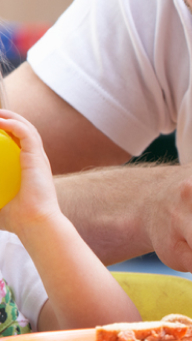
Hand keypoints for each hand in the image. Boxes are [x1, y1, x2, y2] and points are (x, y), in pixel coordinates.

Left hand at [0, 110, 60, 233]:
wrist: (34, 223)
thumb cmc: (17, 218)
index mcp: (28, 169)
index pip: (18, 143)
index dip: (6, 133)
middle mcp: (35, 161)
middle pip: (24, 132)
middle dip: (9, 120)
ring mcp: (38, 159)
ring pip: (27, 129)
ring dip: (11, 117)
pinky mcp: (38, 158)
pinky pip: (28, 135)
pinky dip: (16, 125)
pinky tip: (3, 121)